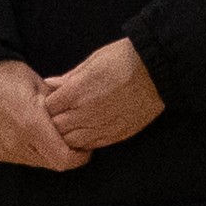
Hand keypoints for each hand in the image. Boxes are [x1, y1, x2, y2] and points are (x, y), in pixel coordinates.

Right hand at [0, 58, 81, 171]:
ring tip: (47, 133)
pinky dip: (30, 150)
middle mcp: (15, 143)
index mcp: (31, 125)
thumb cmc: (11, 76)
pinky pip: (20, 159)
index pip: (64, 159)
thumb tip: (81, 124)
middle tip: (69, 138)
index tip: (85, 148)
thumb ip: (62, 110)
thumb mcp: (43, 87)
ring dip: (46, 152)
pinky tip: (29, 134)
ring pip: (37, 163)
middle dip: (64, 153)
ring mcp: (3, 150)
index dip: (79, 157)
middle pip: (52, 163)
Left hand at [35, 36, 165, 153]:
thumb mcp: (93, 61)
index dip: (48, 105)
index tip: (53, 101)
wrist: (157, 71)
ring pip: (71, 141)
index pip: (48, 108)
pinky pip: (91, 145)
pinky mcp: (115, 135)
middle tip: (60, 115)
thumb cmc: (124, 59)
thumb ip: (69, 77)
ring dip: (68, 134)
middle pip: (56, 127)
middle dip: (54, 121)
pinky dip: (84, 142)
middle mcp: (86, 112)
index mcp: (77, 91)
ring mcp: (101, 126)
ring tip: (72, 125)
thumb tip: (49, 84)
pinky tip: (86, 132)